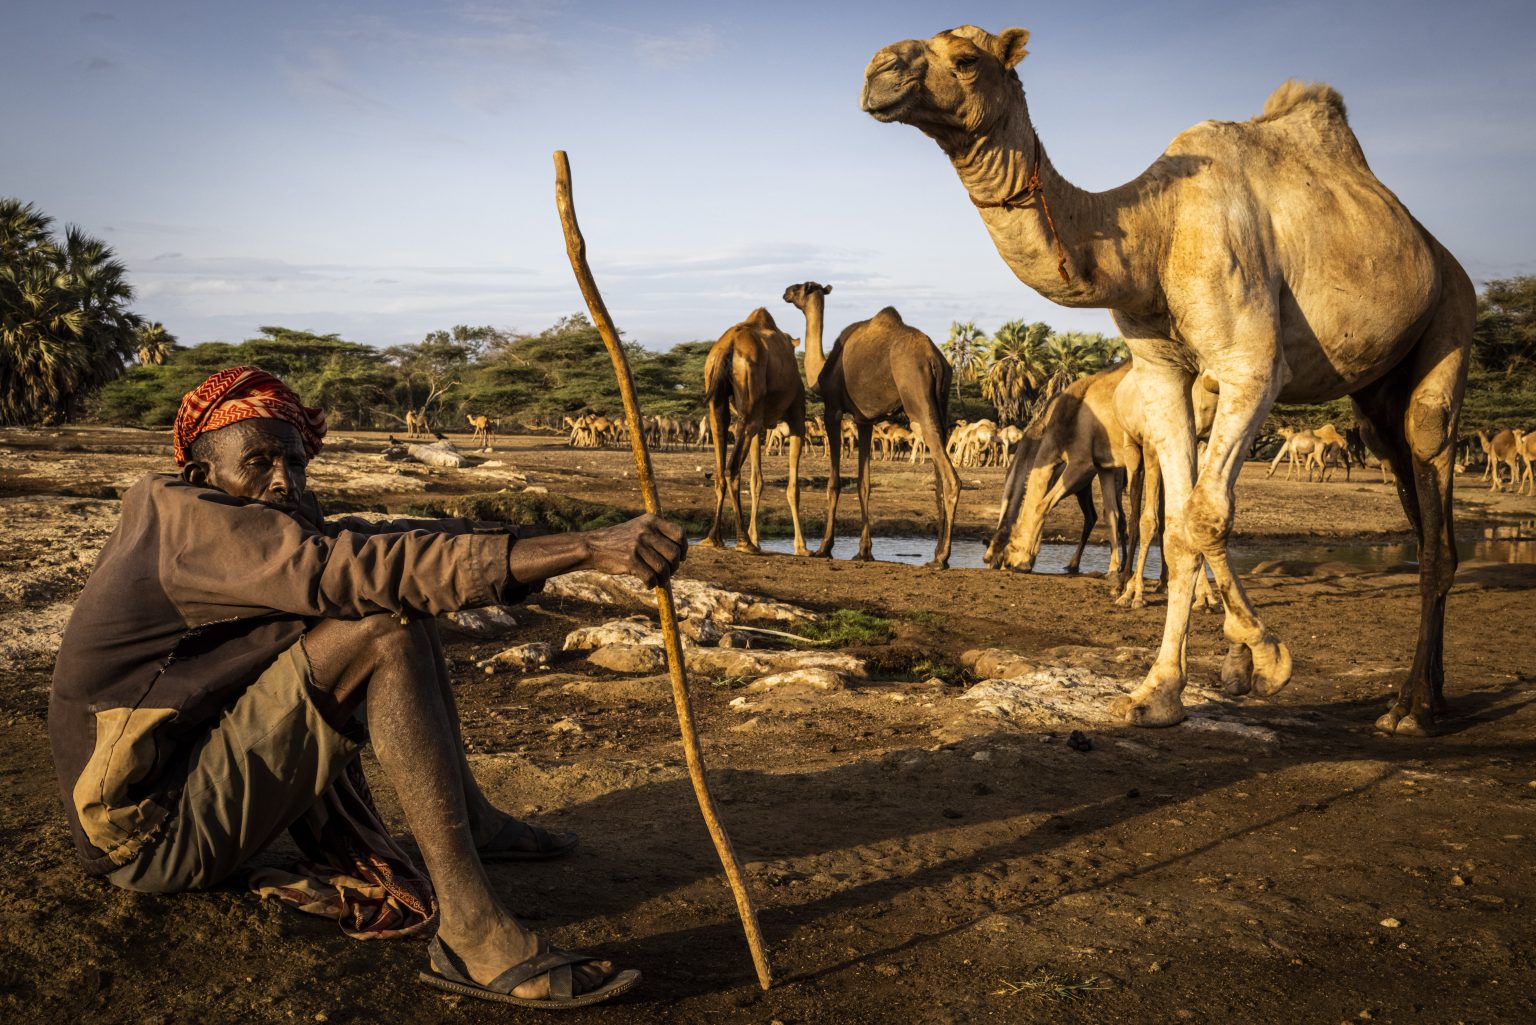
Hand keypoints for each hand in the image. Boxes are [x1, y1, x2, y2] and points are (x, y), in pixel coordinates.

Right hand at [507, 514, 686, 587]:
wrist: (592, 546)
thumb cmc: (620, 540)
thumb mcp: (639, 528)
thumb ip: (658, 536)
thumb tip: (681, 554)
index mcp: (651, 521)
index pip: (679, 534)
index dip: (684, 549)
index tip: (681, 558)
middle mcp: (646, 531)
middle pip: (674, 554)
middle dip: (674, 568)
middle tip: (666, 573)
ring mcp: (638, 545)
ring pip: (663, 569)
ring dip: (663, 579)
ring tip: (656, 580)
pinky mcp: (630, 560)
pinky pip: (650, 577)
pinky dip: (651, 584)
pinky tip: (647, 584)